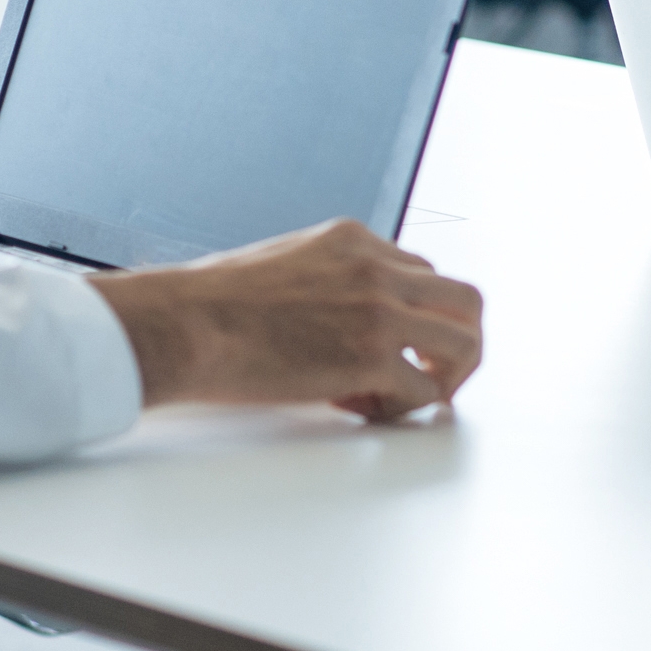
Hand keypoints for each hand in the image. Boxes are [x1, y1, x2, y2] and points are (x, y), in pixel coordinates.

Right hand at [94, 219, 484, 424]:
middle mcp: (377, 267)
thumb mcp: (279, 263)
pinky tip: (360, 410)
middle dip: (457, 342)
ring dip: (447, 377)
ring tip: (405, 398)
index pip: (419, 274)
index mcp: (352, 239)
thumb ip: (323, 281)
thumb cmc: (208, 304)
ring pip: (466, 341)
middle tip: (430, 374)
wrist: (184, 323)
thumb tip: (331, 323)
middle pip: (464, 299)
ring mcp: (381, 310)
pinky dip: (402, 410)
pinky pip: (425, 391)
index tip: (376, 347)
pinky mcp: (373, 356)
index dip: (406, 317)